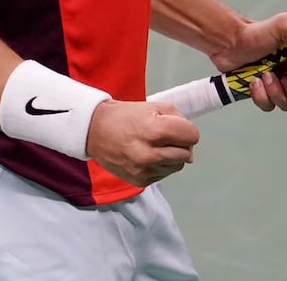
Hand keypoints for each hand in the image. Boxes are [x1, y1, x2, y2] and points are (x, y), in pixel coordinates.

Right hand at [85, 99, 199, 186]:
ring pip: (178, 165)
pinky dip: (161, 165)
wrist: (94, 131)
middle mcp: (150, 154)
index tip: (179, 127)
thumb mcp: (153, 106)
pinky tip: (148, 154)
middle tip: (167, 136)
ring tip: (156, 145)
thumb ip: (177, 118)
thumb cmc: (124, 116)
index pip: (191, 136)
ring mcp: (145, 170)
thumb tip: (190, 139)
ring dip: (173, 155)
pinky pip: (164, 174)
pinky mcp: (140, 181)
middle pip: (187, 153)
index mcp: (154, 130)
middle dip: (182, 143)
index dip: (187, 130)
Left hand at [209, 12, 286, 112]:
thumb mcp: (284, 24)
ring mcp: (279, 85)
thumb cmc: (257, 32)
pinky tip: (254, 82)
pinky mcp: (263, 94)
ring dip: (276, 92)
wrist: (229, 41)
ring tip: (264, 75)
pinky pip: (269, 106)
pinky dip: (261, 97)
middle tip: (284, 78)